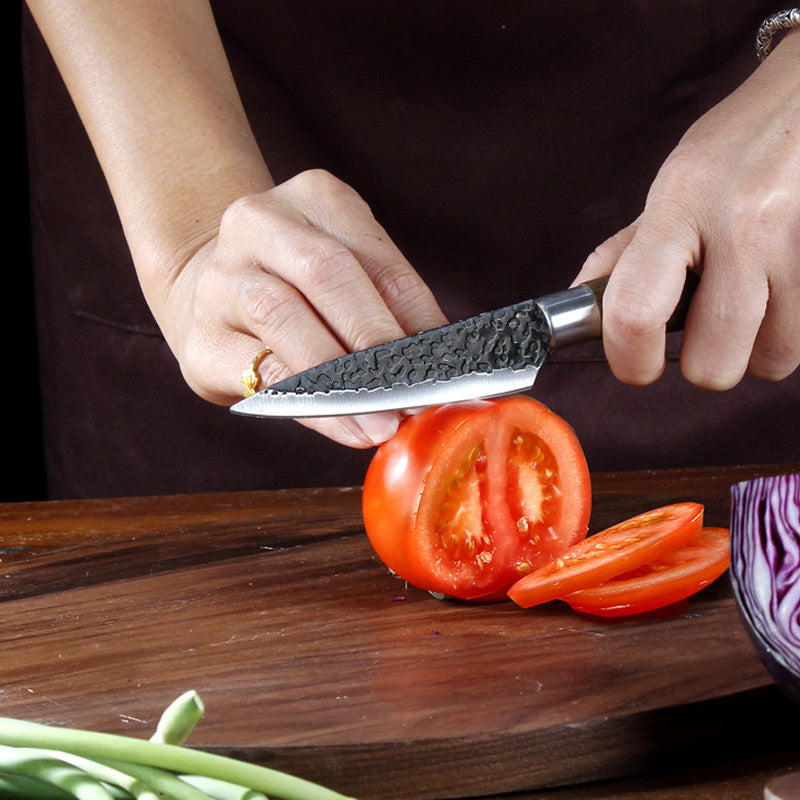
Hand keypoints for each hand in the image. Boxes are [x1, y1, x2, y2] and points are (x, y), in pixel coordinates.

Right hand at [159, 169, 447, 447]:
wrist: (207, 293)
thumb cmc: (299, 290)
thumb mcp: (345, 275)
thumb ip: (386, 308)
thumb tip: (441, 368)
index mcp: (313, 196)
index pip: (378, 260)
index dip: (418, 317)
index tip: (448, 367)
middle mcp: (258, 222)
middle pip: (327, 273)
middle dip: (376, 338)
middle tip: (414, 393)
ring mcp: (221, 276)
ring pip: (283, 317)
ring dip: (340, 377)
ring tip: (383, 421)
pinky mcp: (200, 337)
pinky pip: (259, 371)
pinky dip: (311, 403)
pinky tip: (346, 426)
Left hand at [573, 31, 799, 389]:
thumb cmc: (730, 154)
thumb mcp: (665, 192)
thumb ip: (621, 254)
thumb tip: (578, 303)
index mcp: (678, 211)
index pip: (635, 311)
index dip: (630, 360)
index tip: (636, 364)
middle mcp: (740, 230)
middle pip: (712, 362)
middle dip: (701, 362)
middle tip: (699, 331)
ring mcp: (794, 246)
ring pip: (769, 361)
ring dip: (749, 352)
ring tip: (742, 311)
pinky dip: (782, 337)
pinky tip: (772, 302)